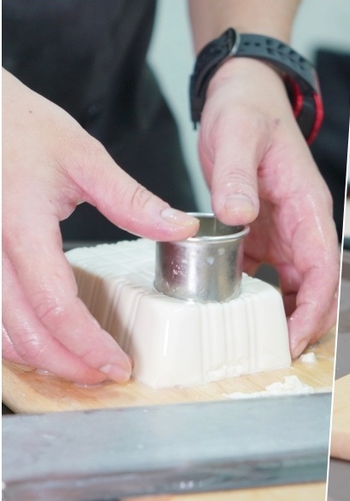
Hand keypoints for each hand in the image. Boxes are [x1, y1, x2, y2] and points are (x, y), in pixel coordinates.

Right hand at [2, 70, 199, 383]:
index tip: (118, 362)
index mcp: (19, 224)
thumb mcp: (84, 155)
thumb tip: (182, 228)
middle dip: (67, 363)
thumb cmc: (22, 126)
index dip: (86, 342)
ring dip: (38, 358)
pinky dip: (14, 339)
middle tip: (107, 375)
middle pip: (21, 329)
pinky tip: (46, 343)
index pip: (52, 302)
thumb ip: (132, 199)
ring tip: (83, 366)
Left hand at [197, 59, 338, 355]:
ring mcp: (286, 233)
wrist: (245, 96)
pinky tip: (232, 314)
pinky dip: (258, 299)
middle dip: (305, 326)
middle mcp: (303, 226)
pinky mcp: (264, 235)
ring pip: (297, 288)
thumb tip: (238, 215)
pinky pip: (268, 276)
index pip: (324, 270)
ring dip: (284, 317)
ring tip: (256, 346)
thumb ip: (238, 177)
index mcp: (308, 207)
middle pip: (318, 288)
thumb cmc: (248, 112)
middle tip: (275, 356)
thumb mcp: (238, 136)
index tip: (293, 338)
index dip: (313, 310)